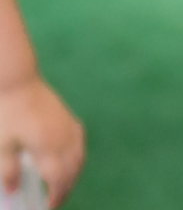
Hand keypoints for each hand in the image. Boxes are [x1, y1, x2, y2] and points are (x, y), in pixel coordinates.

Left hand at [0, 78, 83, 207]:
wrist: (17, 82)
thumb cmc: (6, 113)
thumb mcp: (1, 145)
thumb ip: (8, 169)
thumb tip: (14, 190)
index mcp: (48, 147)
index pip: (58, 178)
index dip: (56, 195)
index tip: (48, 206)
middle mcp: (64, 139)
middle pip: (73, 170)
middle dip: (66, 188)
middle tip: (54, 199)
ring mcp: (69, 127)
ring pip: (79, 156)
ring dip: (73, 173)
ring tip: (62, 183)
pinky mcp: (68, 118)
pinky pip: (79, 143)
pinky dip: (77, 156)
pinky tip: (68, 158)